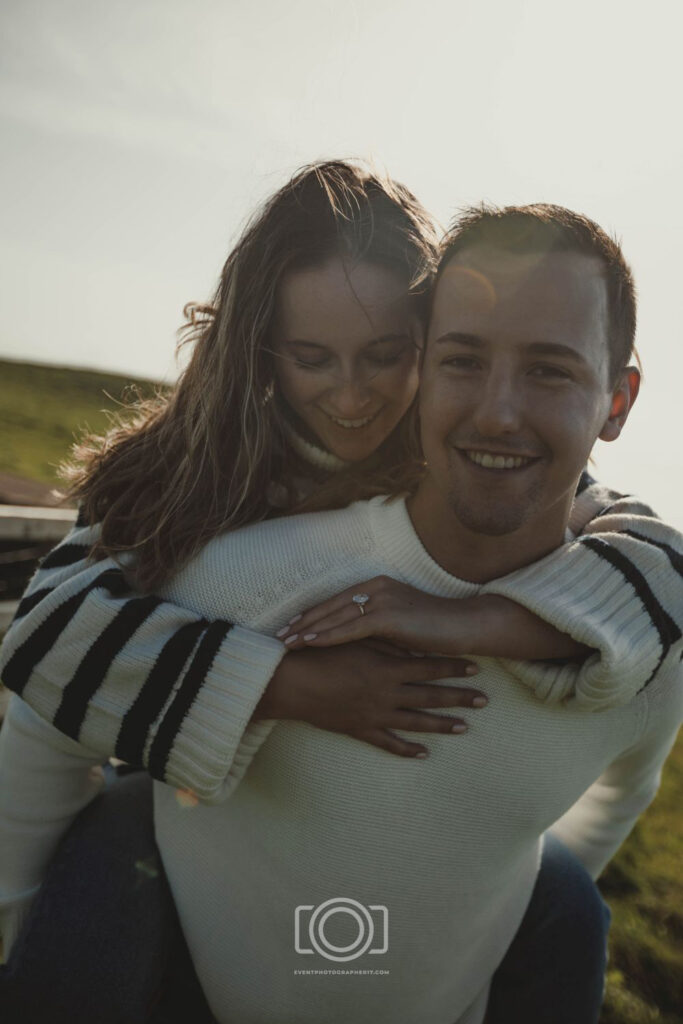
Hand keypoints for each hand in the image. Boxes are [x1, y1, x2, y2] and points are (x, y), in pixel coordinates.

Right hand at [253, 641, 485, 758]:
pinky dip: (406, 749)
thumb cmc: (322, 656)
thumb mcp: (356, 642)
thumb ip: (386, 645)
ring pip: (416, 723)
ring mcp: (375, 715)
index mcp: (387, 669)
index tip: (475, 668)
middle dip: (458, 698)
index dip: (453, 668)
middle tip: (484, 700)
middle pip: (430, 697)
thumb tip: (411, 647)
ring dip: (441, 725)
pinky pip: (388, 743)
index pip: (429, 667)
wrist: (292, 684)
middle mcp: (387, 694)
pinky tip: (424, 754)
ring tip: (464, 727)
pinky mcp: (360, 729)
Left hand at [277, 576, 467, 654]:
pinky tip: (309, 643)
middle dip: (302, 622)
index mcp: (376, 586)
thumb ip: (375, 626)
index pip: (335, 601)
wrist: (464, 626)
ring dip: (308, 630)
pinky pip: (349, 627)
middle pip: (329, 605)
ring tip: (286, 642)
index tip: (290, 627)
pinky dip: (326, 635)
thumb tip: (352, 640)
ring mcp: (381, 599)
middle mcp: (375, 587)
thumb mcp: (399, 624)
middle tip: (278, 635)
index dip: (311, 614)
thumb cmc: (434, 630)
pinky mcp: (387, 616)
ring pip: (334, 616)